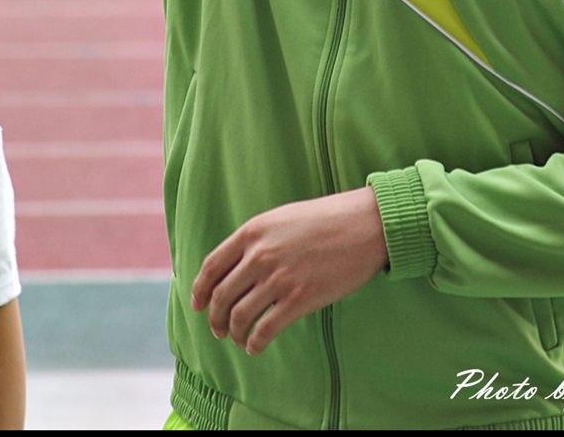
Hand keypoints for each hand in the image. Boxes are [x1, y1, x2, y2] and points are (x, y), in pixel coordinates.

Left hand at [190, 187, 388, 353]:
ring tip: (238, 338)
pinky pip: (265, 330)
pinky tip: (256, 345)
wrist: (365, 224)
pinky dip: (254, 343)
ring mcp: (279, 278)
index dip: (200, 290)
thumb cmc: (327, 219)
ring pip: (239, 316)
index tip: (198, 304)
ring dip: (233, 333)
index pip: (211, 267)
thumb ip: (257, 240)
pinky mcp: (300, 299)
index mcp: (253, 231)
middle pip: (221, 296)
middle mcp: (260, 255)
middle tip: (219, 329)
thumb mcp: (282, 218)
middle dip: (215, 318)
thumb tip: (236, 268)